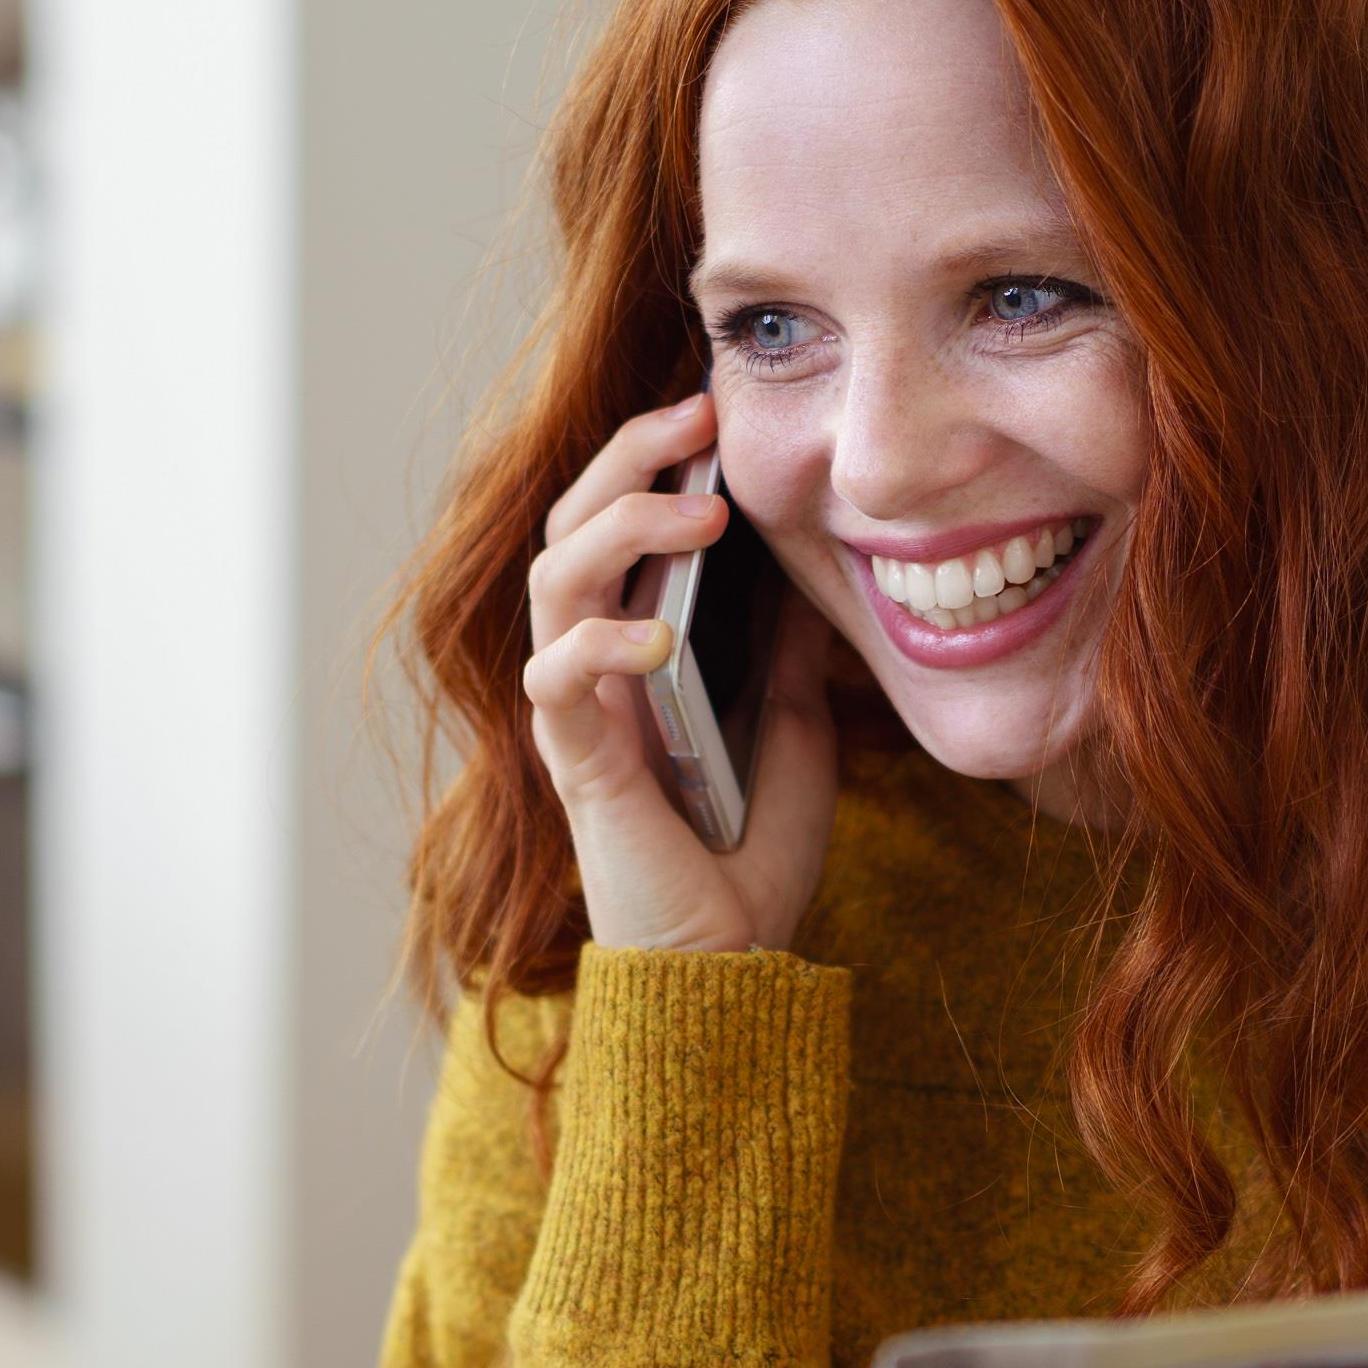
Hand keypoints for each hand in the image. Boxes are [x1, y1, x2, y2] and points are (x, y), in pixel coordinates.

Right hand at [522, 391, 839, 954]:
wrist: (733, 959)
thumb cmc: (751, 848)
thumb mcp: (796, 720)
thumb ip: (788, 643)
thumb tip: (814, 554)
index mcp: (636, 645)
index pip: (621, 521)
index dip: (655, 456)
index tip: (718, 408)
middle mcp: (593, 665)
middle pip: (573, 524)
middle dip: (630, 458)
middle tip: (698, 418)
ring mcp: (577, 710)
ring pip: (553, 580)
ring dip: (619, 527)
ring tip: (697, 511)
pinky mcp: (575, 763)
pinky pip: (556, 680)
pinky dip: (602, 645)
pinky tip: (661, 635)